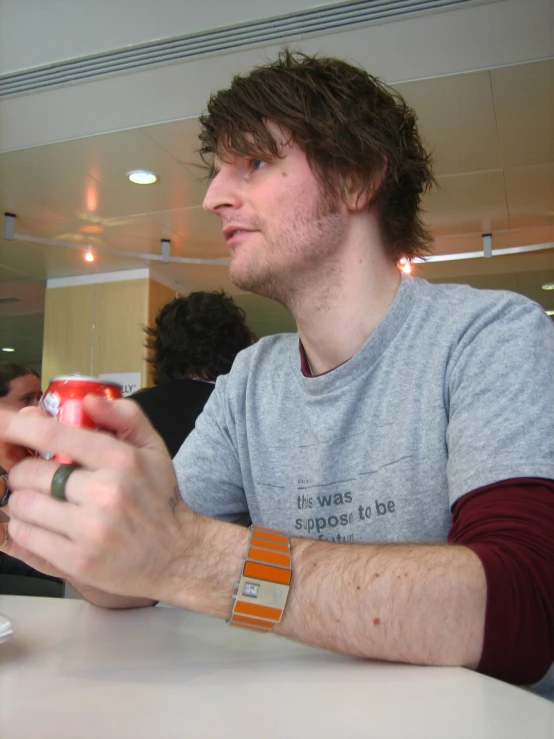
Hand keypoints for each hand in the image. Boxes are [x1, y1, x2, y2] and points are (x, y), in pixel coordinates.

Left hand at [1, 397, 205, 601]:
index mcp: (121, 460)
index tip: (3, 423)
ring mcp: (89, 529)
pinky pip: (25, 537)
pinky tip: (42, 524)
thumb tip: (88, 401)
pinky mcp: (77, 560)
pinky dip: (24, 528)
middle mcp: (105, 493)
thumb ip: (124, 416)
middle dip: (23, 471)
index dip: (18, 426)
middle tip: (36, 476)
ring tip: (41, 502)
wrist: (176, 556)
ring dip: (22, 501)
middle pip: (28, 473)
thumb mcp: (153, 448)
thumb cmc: (160, 500)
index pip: (54, 436)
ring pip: (21, 506)